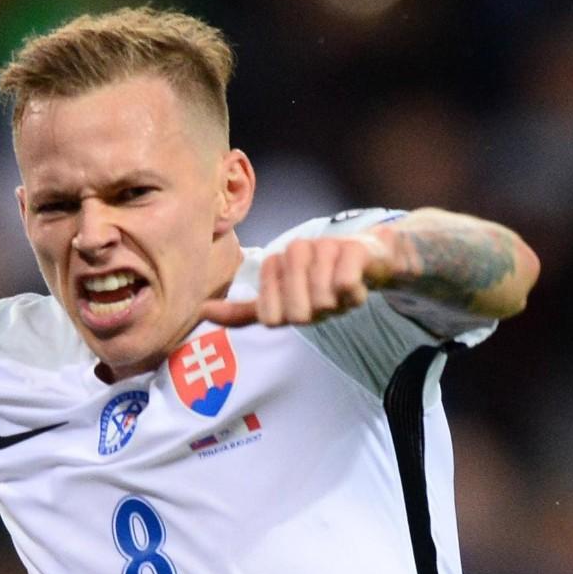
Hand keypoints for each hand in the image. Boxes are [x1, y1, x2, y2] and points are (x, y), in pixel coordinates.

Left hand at [201, 235, 392, 327]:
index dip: (289, 323)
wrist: (370, 257)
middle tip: (322, 298)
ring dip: (334, 304)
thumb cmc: (321, 281)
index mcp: (277, 270)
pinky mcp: (353, 252)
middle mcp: (298, 256)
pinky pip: (342, 284)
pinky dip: (350, 292)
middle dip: (312, 315)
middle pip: (295, 313)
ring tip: (338, 289)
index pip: (268, 316)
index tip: (299, 304)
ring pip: (319, 299)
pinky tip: (355, 285)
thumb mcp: (282, 300)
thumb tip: (202, 312)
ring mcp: (325, 250)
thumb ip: (243, 311)